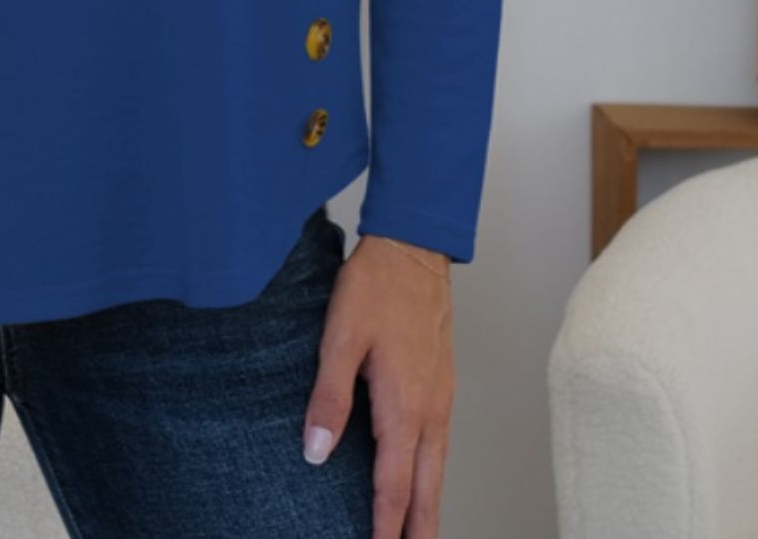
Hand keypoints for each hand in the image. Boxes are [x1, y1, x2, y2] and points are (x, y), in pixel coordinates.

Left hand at [303, 232, 454, 538]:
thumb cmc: (375, 287)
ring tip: (421, 536)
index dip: (385, 527)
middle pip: (426, 488)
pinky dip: (433, 473)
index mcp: (403, 405)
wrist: (414, 247)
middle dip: (419, 530)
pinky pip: (440, 442)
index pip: (394, 486)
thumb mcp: (340, 338)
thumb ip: (328, 398)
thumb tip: (315, 454)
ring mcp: (441, 394)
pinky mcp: (442, 380)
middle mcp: (430, 408)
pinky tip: (424, 476)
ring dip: (429, 506)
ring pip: (438, 467)